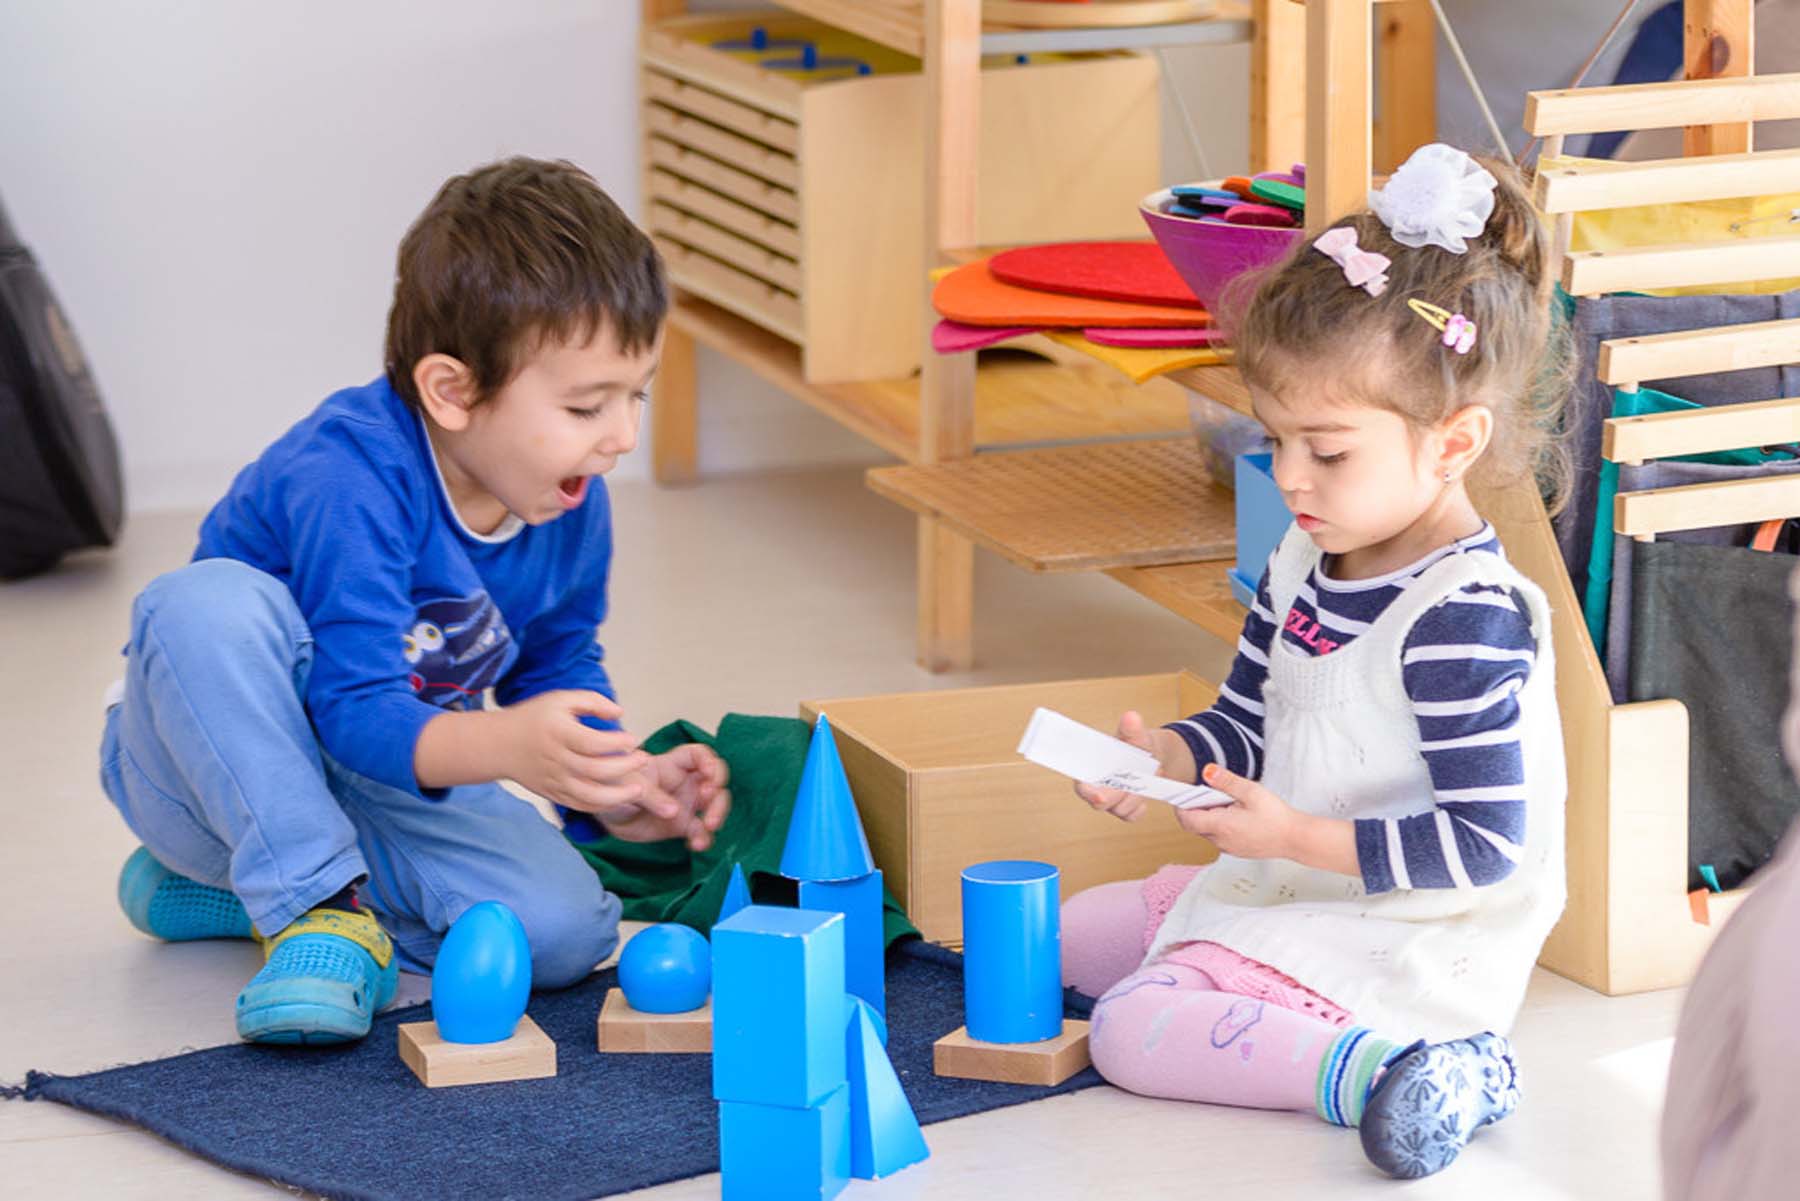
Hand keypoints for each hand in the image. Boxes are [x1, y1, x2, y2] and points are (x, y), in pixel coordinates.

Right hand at [500, 690, 649, 813]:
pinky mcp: (552, 794)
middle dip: (624, 768)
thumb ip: (592, 701)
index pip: (592, 743)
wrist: (499, 745)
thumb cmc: (534, 718)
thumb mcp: (560, 699)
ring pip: (589, 795)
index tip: (632, 739)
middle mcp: (556, 759)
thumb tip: (620, 713)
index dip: (616, 743)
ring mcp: (554, 780)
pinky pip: (579, 805)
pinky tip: (618, 799)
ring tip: (638, 789)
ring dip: (618, 795)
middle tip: (642, 759)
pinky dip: (600, 806)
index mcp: (559, 733)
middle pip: (595, 770)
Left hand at [597, 745, 732, 851]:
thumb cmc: (614, 786)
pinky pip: (700, 831)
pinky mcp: (683, 826)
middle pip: (714, 780)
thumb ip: (650, 796)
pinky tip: (697, 844)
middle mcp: (685, 782)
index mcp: (672, 764)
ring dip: (717, 813)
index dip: (708, 761)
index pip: (698, 755)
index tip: (708, 773)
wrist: (606, 814)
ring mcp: (687, 804)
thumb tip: (675, 811)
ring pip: (715, 805)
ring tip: (709, 825)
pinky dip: (703, 838)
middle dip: (717, 789)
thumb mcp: (627, 784)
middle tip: (708, 798)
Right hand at [1073, 710, 1195, 822]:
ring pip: (1118, 809)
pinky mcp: (1124, 809)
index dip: (1087, 792)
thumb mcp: (1136, 736)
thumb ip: (1132, 730)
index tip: (1099, 794)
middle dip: (1117, 795)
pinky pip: (1131, 816)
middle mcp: (1097, 787)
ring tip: (1145, 778)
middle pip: (1098, 803)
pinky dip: (1140, 807)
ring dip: (1134, 796)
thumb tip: (1131, 717)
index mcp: (1091, 769)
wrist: (1153, 757)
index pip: (1081, 785)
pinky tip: (1145, 792)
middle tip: (1132, 784)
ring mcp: (1110, 800)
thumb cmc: (1136, 746)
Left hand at [1175, 763, 1304, 859]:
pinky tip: (1234, 813)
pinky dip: (1218, 824)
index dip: (1180, 805)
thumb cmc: (1277, 817)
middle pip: (1194, 824)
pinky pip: (1218, 836)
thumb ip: (1226, 781)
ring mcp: (1228, 848)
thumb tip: (1207, 771)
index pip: (1186, 818)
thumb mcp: (1251, 792)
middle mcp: (1220, 840)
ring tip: (1225, 801)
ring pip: (1206, 831)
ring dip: (1208, 816)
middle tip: (1207, 792)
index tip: (1181, 792)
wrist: (1296, 839)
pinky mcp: (1235, 849)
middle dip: (1195, 807)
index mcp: (1221, 826)